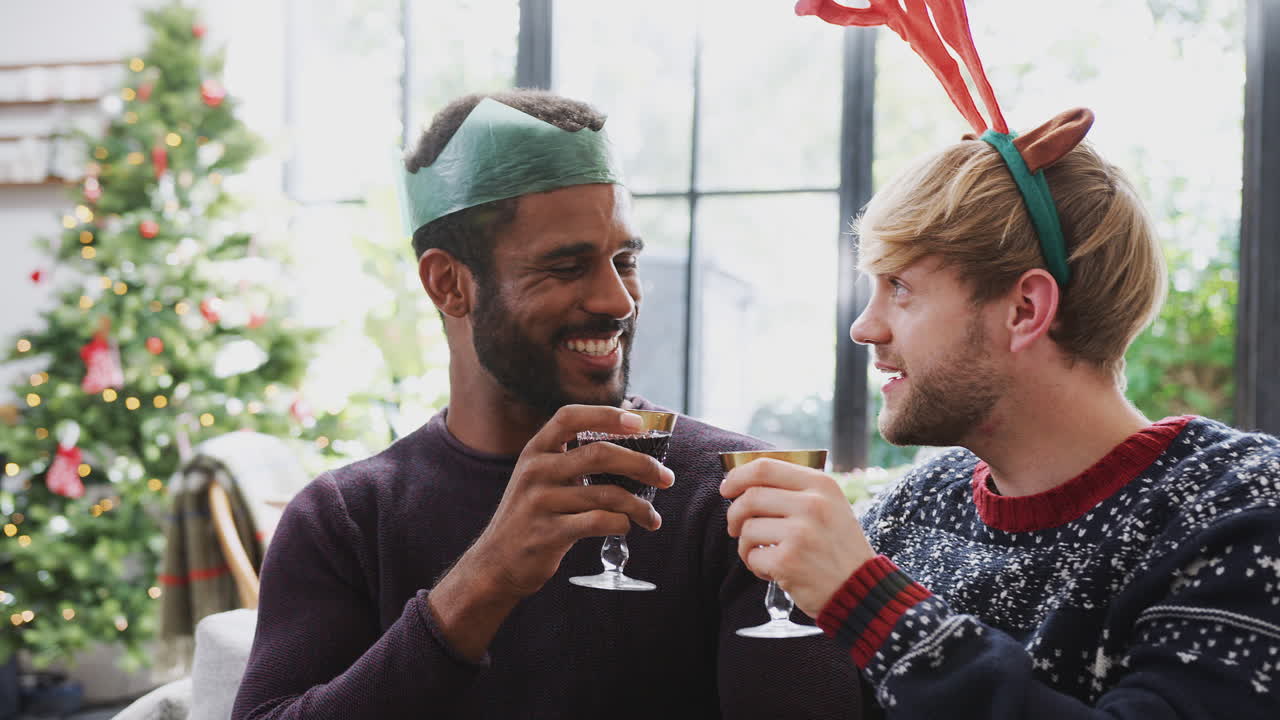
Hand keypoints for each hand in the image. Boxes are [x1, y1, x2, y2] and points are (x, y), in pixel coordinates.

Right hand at [429, 405, 673, 659]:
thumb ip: (572, 458)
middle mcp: (535, 471)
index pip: (569, 417)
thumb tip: (629, 439)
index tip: (638, 422)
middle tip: (666, 477)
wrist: (495, 564)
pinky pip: (598, 522)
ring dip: (639, 505)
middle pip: (599, 454)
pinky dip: (621, 524)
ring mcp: (539, 502)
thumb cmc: (531, 516)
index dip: (605, 415)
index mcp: (535, 451)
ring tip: (652, 518)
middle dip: (641, 464)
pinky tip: (626, 527)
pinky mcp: (548, 533)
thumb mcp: (540, 478)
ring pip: (606, 493)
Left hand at [720, 459, 875, 617]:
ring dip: (745, 544)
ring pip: (748, 528)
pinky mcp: (789, 561)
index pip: (765, 467)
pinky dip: (755, 565)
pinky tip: (772, 570)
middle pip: (750, 497)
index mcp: (821, 484)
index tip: (727, 488)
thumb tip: (744, 480)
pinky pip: (752, 556)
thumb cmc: (837, 547)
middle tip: (735, 527)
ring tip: (761, 554)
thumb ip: (796, 489)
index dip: (738, 476)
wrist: (861, 590)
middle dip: (734, 513)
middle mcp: (812, 504)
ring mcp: (800, 532)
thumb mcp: (830, 506)